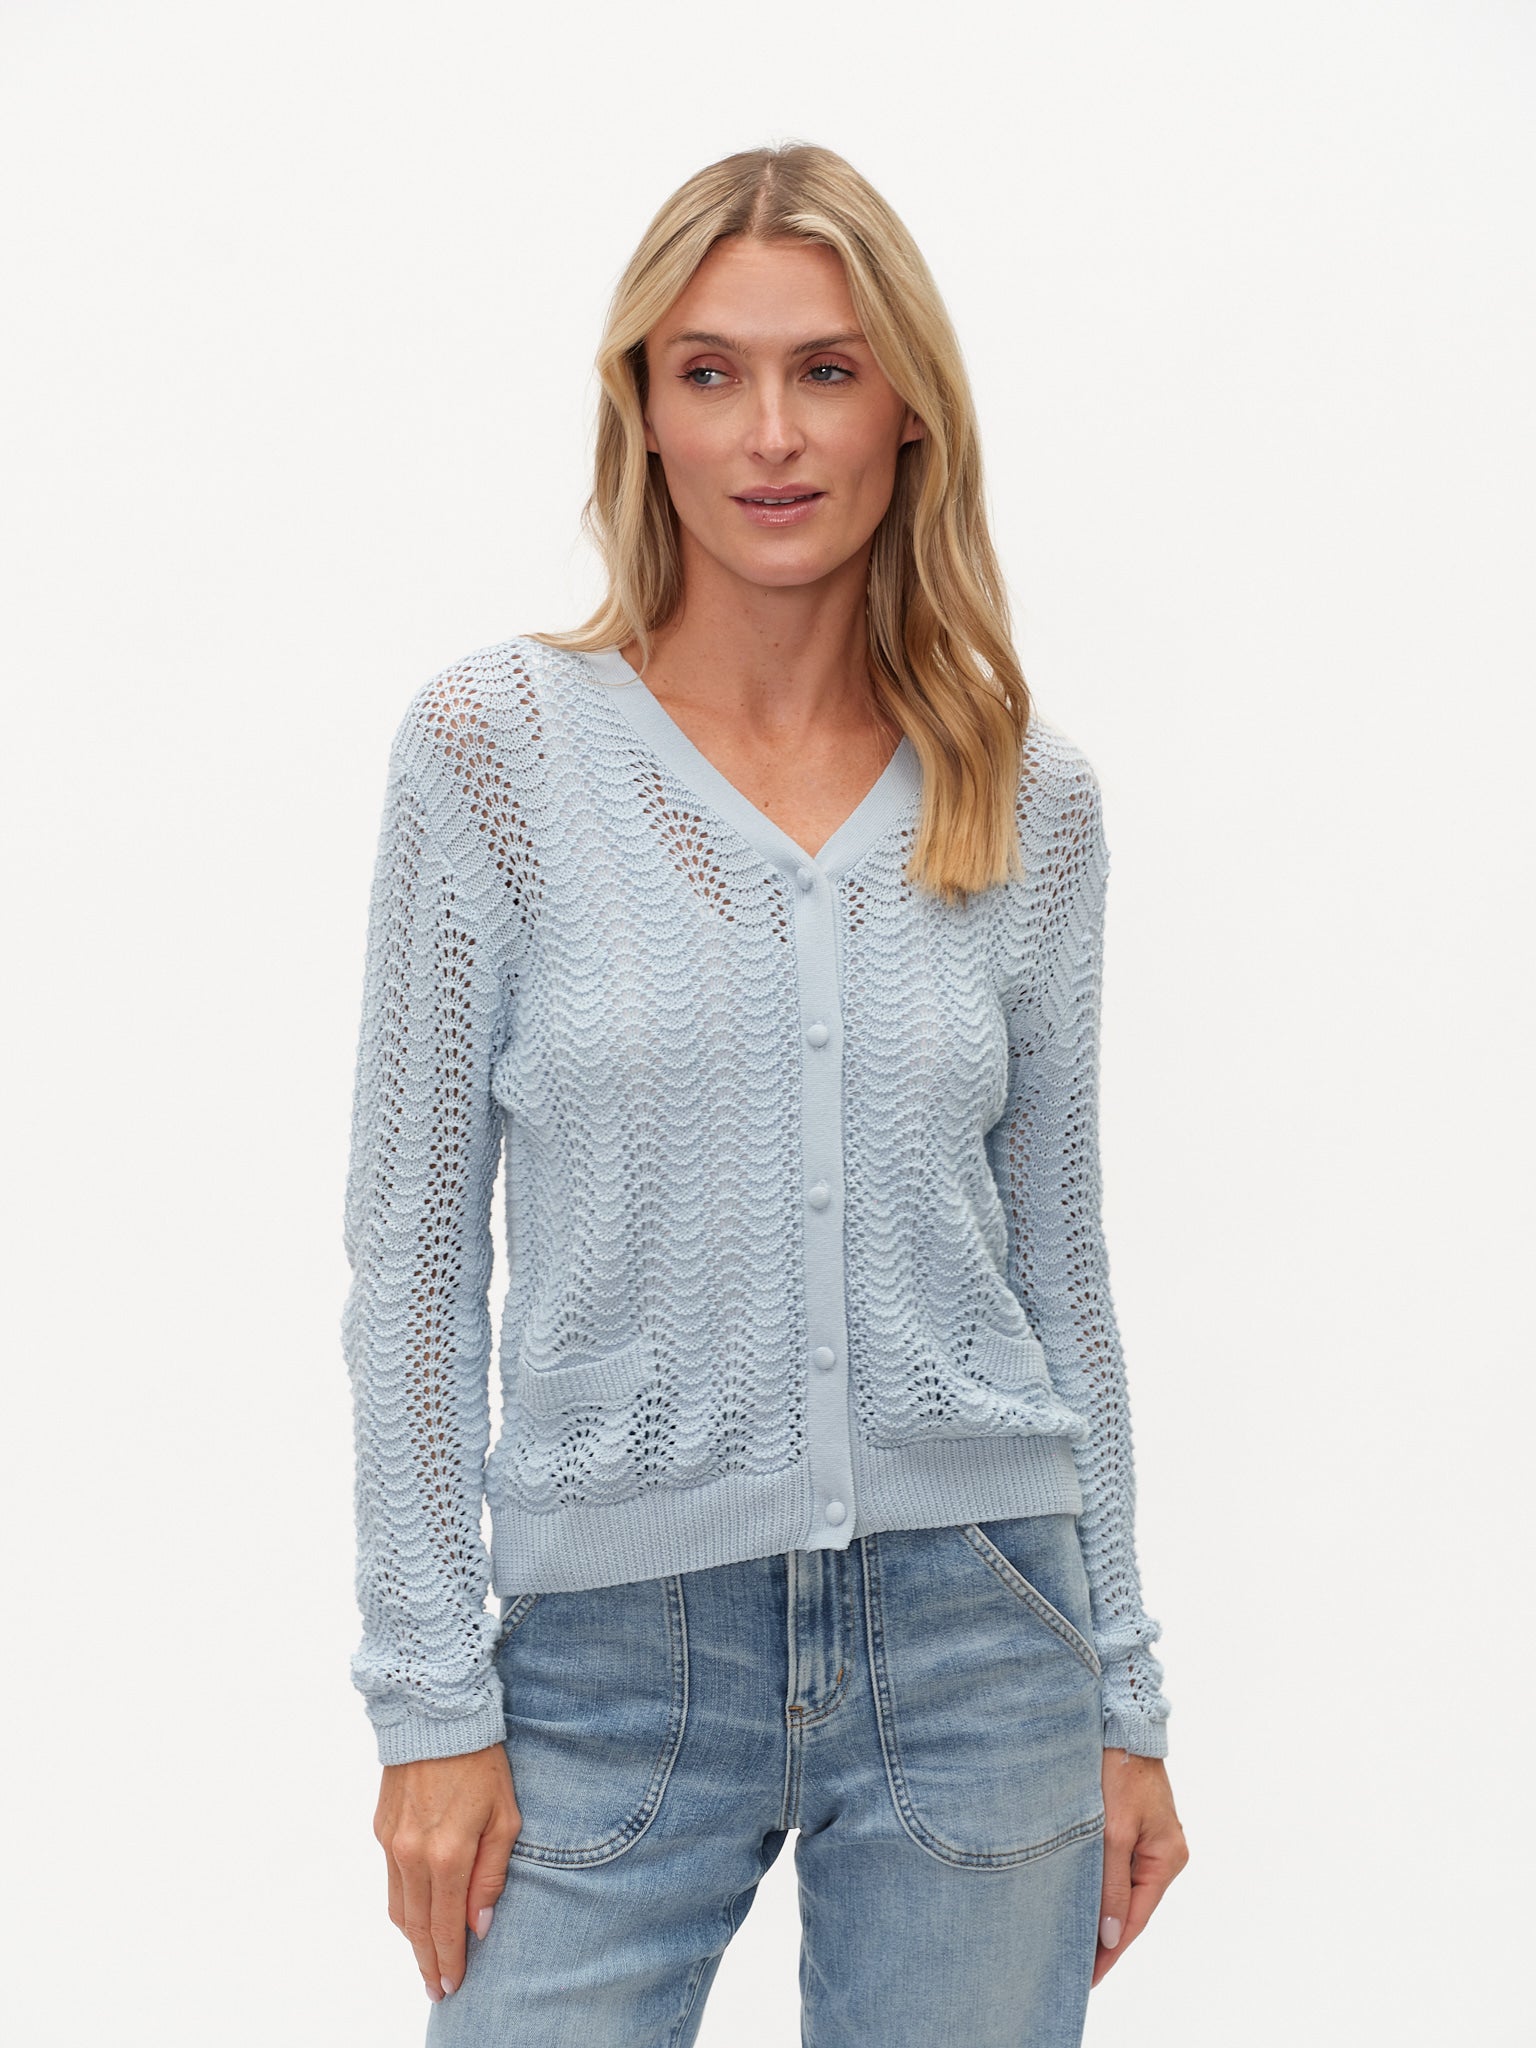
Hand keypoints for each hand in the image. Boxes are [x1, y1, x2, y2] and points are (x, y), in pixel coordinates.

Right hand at [374, 1745, 521, 2002]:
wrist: (436, 1715)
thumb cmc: (481, 1762)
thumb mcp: (504, 1817)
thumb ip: (490, 1875)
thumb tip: (478, 1924)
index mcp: (446, 1855)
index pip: (444, 1927)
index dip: (449, 1961)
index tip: (452, 1986)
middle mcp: (411, 1855)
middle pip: (415, 1926)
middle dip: (427, 1961)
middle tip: (436, 1987)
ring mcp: (391, 1842)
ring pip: (397, 1907)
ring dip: (411, 1938)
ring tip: (427, 1958)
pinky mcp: (380, 1828)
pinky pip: (390, 1879)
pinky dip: (402, 1904)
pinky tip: (416, 1912)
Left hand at [1092, 1747, 1187, 1986]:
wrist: (1120, 1722)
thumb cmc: (1119, 1772)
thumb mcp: (1112, 1833)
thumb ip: (1110, 1885)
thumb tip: (1111, 1937)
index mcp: (1166, 1858)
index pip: (1136, 1917)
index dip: (1112, 1949)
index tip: (1089, 1976)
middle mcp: (1164, 1853)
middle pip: (1131, 1905)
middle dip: (1106, 1934)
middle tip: (1076, 1965)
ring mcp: (1150, 1839)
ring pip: (1123, 1886)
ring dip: (1102, 1908)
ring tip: (1074, 1937)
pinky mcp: (1134, 1825)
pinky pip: (1118, 1866)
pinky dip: (1101, 1883)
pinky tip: (1082, 1895)